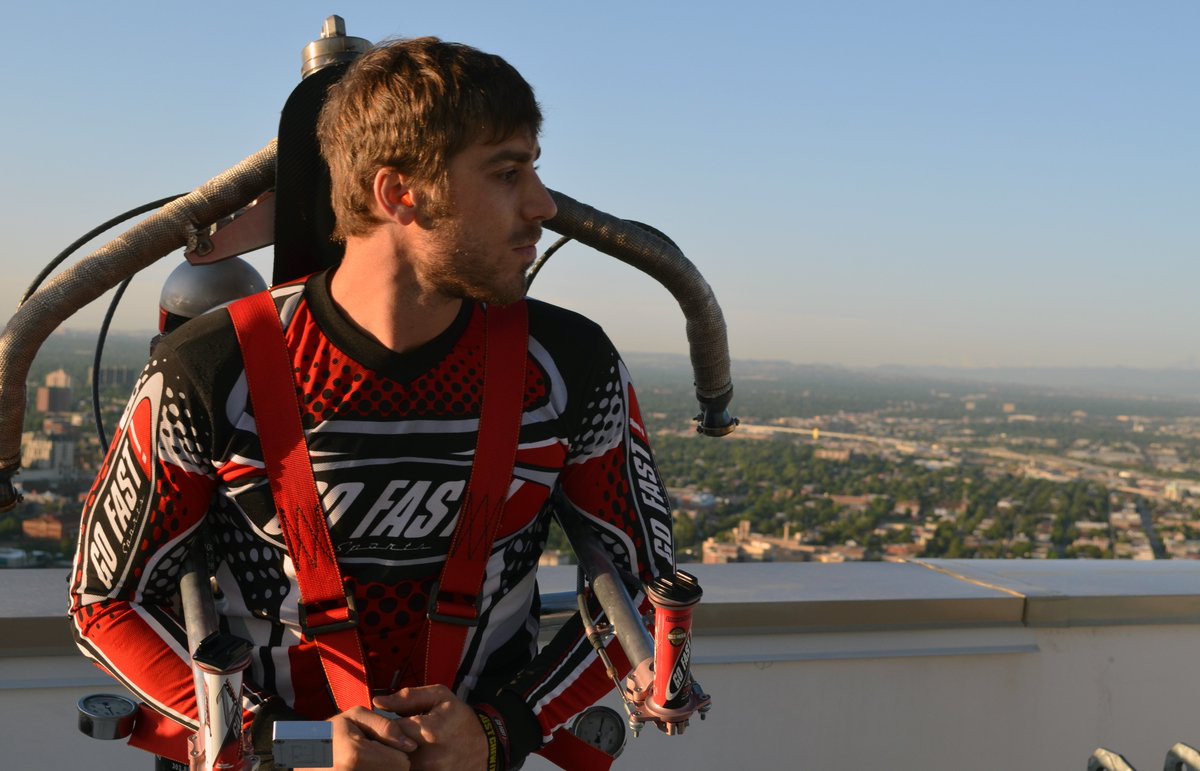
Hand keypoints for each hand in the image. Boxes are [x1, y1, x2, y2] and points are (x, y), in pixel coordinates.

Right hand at [296, 705, 415, 770]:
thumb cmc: (330, 732)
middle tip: (376, 753)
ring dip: (383, 768)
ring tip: (369, 760)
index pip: (402, 763)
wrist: (302, 753)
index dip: (399, 752)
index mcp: (355, 755)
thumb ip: (385, 727)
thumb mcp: (355, 717)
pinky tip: (365, 766)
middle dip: (392, 763)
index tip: (387, 746)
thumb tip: (411, 746)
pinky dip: (375, 770)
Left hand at [374, 684, 487, 770]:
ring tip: (393, 746)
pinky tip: (404, 756)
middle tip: (382, 735)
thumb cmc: (459, 718)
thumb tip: (378, 701)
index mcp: (429, 731)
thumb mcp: (440, 697)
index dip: (380, 725)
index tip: (380, 722)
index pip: (389, 729)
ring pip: (394, 764)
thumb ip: (408, 697)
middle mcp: (427, 757)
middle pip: (388, 750)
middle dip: (383, 742)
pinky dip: (400, 765)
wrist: (485, 748)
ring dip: (390, 755)